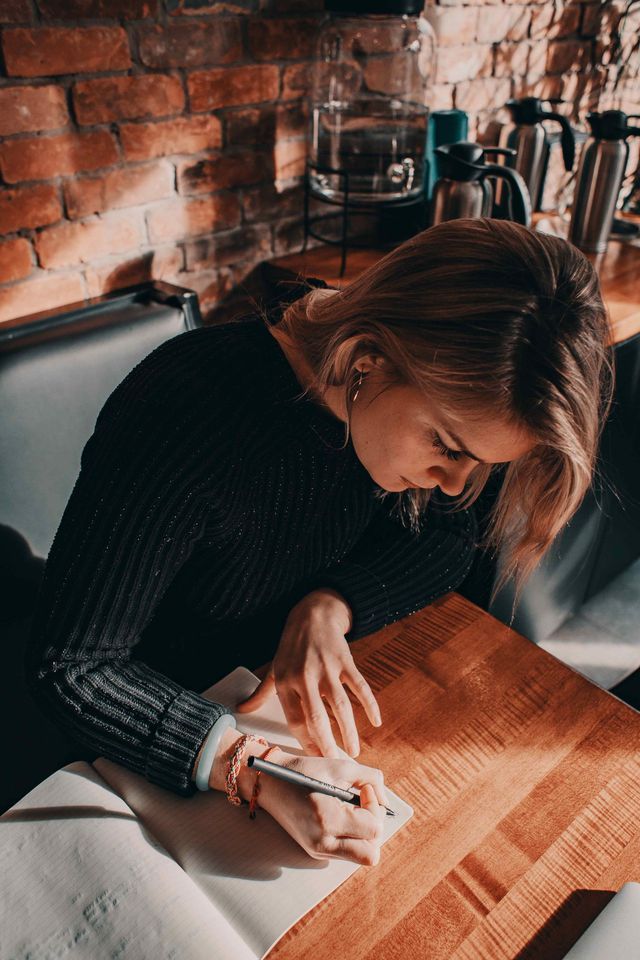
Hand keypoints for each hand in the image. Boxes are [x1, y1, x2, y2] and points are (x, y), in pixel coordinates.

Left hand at [236, 589, 381, 757]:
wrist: (313, 614)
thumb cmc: (291, 646)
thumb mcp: (274, 668)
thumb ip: (261, 693)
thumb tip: (242, 711)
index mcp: (286, 682)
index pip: (295, 719)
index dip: (306, 742)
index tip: (314, 759)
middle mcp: (305, 676)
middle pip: (317, 717)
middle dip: (327, 744)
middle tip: (335, 763)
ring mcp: (327, 668)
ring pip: (340, 705)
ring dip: (349, 730)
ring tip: (354, 751)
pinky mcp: (345, 660)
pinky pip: (360, 686)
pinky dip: (370, 704)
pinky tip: (376, 721)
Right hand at [257, 748, 385, 865]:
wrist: (269, 782)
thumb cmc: (303, 771)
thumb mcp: (339, 766)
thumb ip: (371, 778)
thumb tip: (385, 800)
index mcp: (328, 820)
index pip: (373, 829)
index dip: (375, 806)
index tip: (364, 789)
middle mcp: (323, 842)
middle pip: (370, 854)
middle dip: (373, 828)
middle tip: (362, 805)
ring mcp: (318, 850)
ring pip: (360, 857)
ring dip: (363, 835)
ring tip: (352, 810)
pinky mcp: (314, 851)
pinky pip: (346, 852)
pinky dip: (351, 836)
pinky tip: (341, 816)